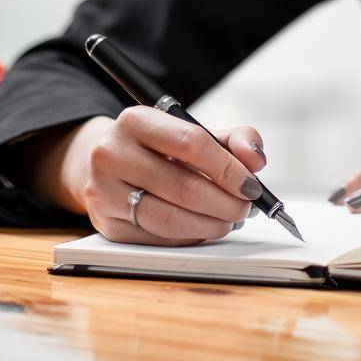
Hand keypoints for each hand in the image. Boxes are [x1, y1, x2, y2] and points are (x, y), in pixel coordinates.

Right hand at [66, 107, 268, 244]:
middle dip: (226, 203)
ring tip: (228, 220)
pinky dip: (190, 238)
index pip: (191, 143)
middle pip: (183, 187)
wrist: (108, 163)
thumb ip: (233, 139)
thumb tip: (255, 160)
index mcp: (136, 120)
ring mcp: (105, 192)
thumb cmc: (157, 148)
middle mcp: (112, 154)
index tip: (251, 185)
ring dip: (211, 225)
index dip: (228, 168)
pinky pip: (159, 239)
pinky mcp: (107, 225)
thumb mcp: (192, 131)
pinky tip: (203, 228)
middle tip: (245, 208)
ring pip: (170, 219)